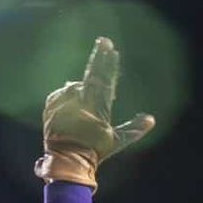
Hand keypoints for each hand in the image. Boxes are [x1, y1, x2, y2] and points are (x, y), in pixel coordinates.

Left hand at [36, 36, 154, 187]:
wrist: (67, 162)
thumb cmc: (95, 152)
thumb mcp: (116, 142)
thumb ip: (134, 129)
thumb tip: (151, 119)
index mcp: (97, 109)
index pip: (105, 82)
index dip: (109, 65)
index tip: (113, 50)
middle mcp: (80, 103)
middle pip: (91, 75)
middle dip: (98, 57)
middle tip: (103, 41)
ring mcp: (64, 103)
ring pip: (75, 86)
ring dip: (81, 89)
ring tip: (84, 106)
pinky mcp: (51, 106)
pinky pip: (61, 94)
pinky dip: (67, 96)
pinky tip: (71, 104)